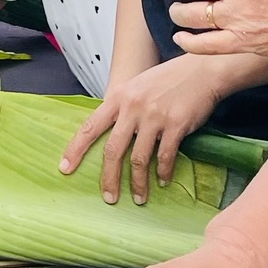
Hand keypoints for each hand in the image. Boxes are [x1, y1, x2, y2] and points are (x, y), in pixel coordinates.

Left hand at [62, 56, 230, 203]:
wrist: (202, 69)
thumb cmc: (168, 79)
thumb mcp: (137, 86)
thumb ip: (122, 107)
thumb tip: (110, 132)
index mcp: (118, 97)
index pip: (90, 127)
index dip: (75, 149)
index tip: (65, 169)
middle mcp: (133, 107)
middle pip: (113, 150)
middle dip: (109, 179)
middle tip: (109, 198)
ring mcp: (154, 116)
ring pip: (139, 159)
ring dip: (138, 183)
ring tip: (139, 198)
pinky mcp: (176, 125)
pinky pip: (165, 156)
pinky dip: (163, 173)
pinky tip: (163, 181)